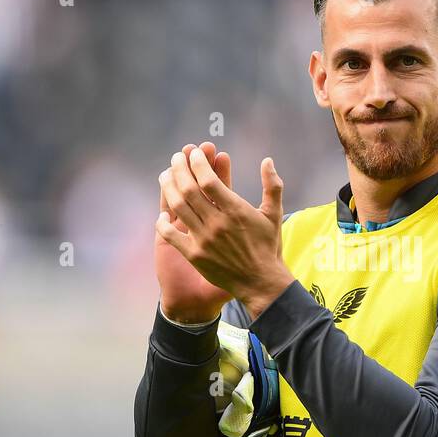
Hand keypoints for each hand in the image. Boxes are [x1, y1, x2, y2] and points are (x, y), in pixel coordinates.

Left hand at [157, 144, 294, 320]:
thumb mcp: (274, 215)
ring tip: (165, 174)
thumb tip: (268, 161)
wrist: (260, 283)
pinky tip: (163, 212)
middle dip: (179, 169)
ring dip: (168, 187)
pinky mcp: (194, 255)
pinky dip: (163, 221)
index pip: (209, 180)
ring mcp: (203, 239)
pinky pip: (171, 234)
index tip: (194, 153)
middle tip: (177, 157)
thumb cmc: (268, 248)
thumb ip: (272, 187)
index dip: (198, 163)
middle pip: (189, 189)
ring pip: (178, 207)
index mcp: (236, 210)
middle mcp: (217, 223)